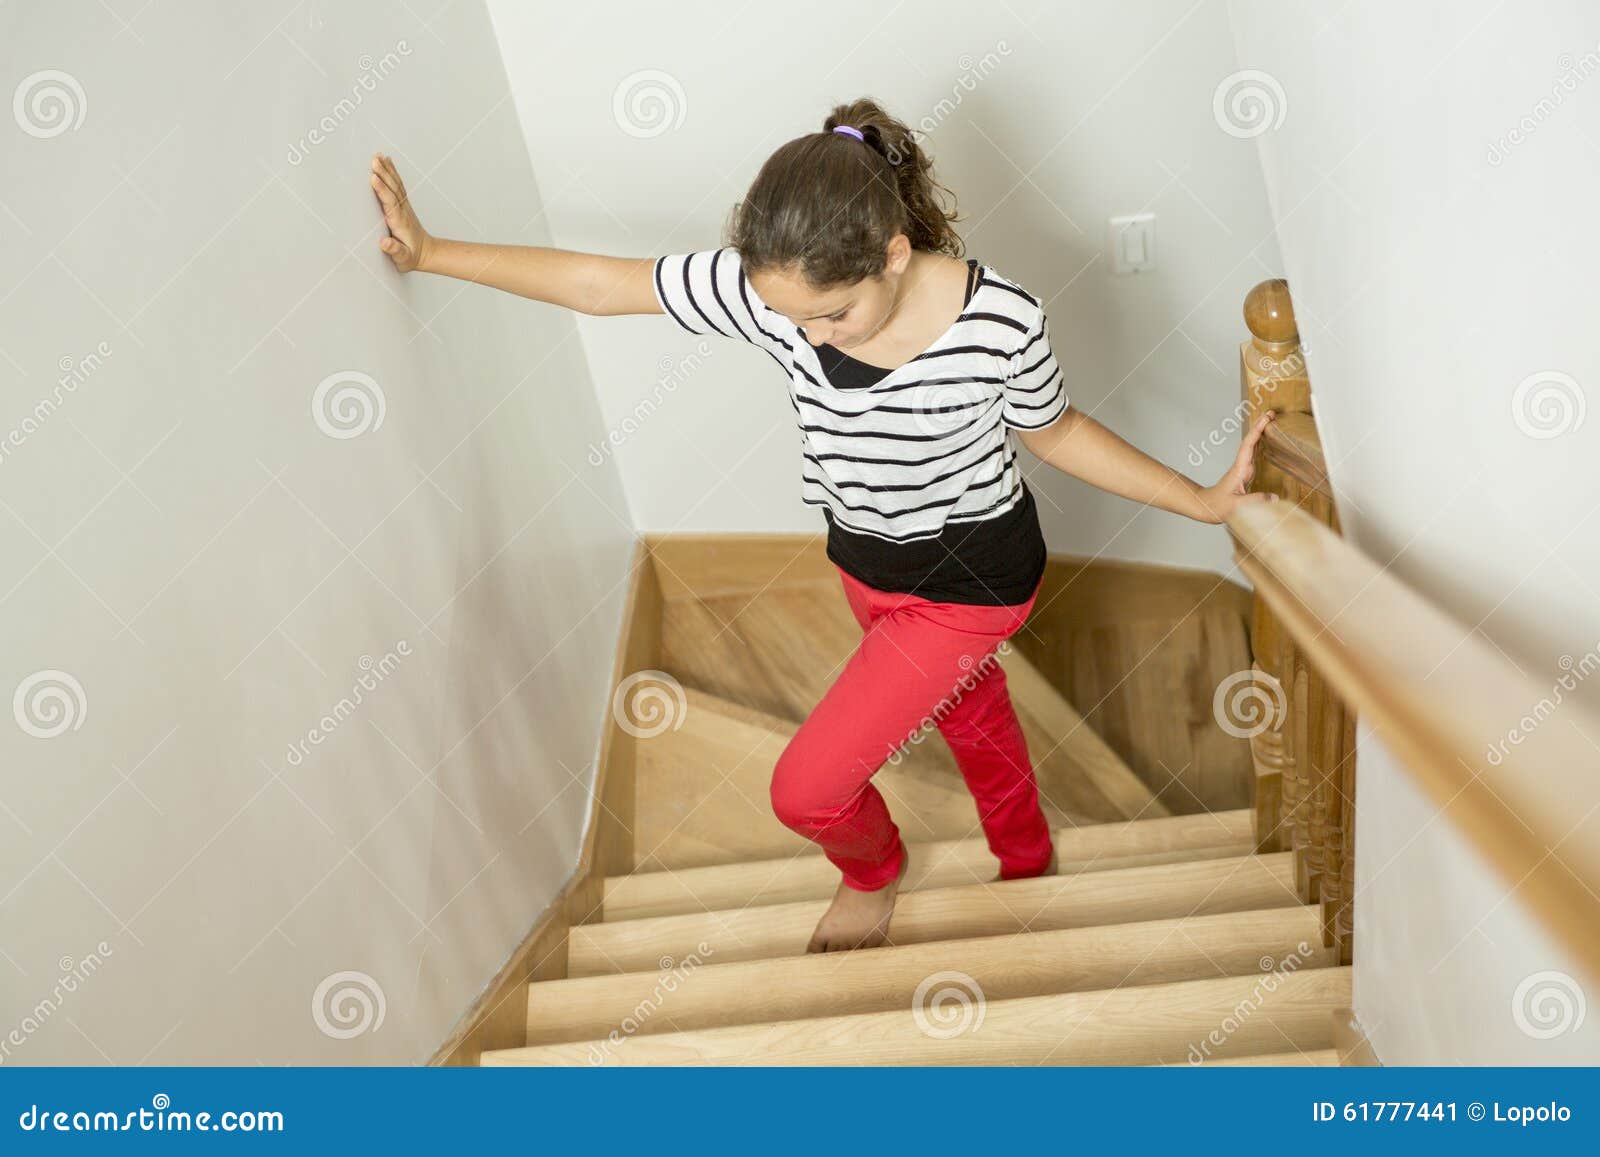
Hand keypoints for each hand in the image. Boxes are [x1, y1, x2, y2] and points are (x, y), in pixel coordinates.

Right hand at [370, 152, 433, 273]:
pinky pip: (397, 185)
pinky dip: (392, 172)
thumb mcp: (403, 258)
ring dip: (387, 169)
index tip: (374, 177)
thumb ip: (395, 251)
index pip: (390, 202)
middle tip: (374, 159)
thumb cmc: (411, 257)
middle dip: (383, 173)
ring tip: (378, 156)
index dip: (382, 190)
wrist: (426, 253)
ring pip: (395, 184)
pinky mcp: (402, 204)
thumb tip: (384, 243)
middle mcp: (402, 210)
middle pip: (392, 188)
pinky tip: (387, 162)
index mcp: (399, 222)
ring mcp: (403, 205)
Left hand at [1196, 410, 1279, 523]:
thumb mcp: (1236, 506)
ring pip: (1252, 445)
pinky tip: (1266, 439)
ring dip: (1260, 432)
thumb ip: (1255, 501)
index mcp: (1240, 470)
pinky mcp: (1244, 473)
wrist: (1207, 507)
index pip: (1249, 445)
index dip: (1257, 431)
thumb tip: (1275, 497)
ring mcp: (1243, 468)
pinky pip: (1254, 454)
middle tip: (1272, 412)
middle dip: (1260, 426)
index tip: (1266, 418)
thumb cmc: (1218, 506)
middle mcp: (1242, 466)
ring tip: (1271, 420)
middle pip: (1251, 441)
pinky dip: (1260, 443)